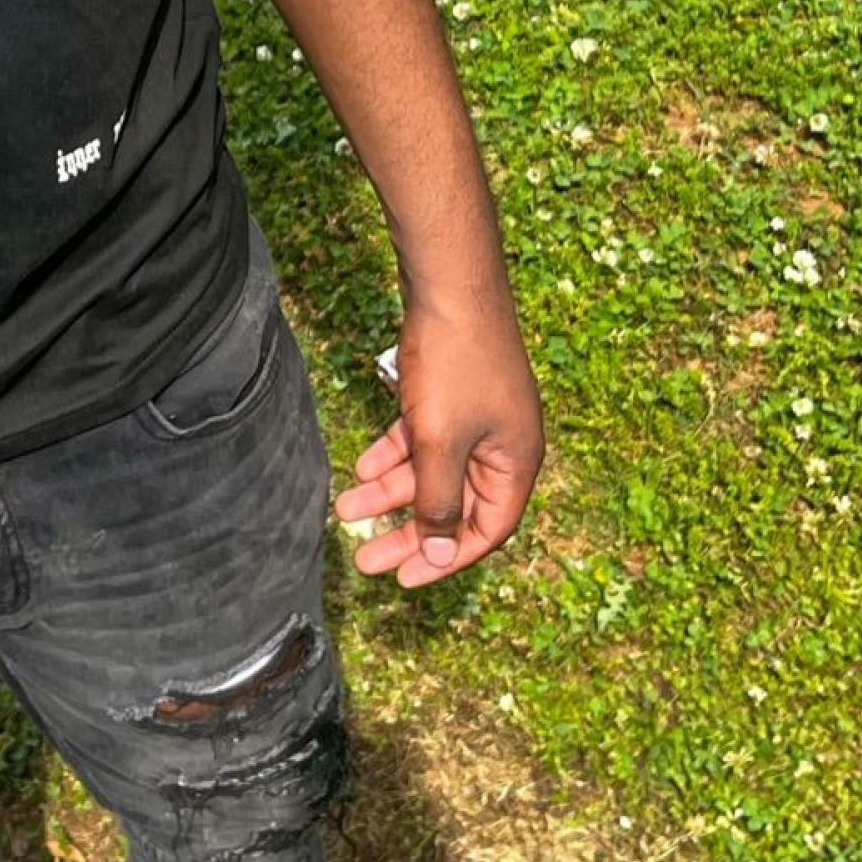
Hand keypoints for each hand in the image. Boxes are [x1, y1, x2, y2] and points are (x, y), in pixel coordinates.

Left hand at [334, 279, 545, 585]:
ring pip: (431, 469)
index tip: (403, 579)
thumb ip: (439, 500)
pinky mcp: (451, 391)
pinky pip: (422, 437)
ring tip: (344, 508)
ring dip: (389, 491)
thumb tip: (440, 554)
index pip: (486, 530)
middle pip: (454, 504)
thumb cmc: (455, 362)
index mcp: (516, 462)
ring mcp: (477, 415)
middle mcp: (501, 443)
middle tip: (366, 557)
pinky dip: (393, 453)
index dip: (445, 559)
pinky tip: (360, 466)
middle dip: (408, 532)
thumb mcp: (441, 442)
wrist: (449, 282)